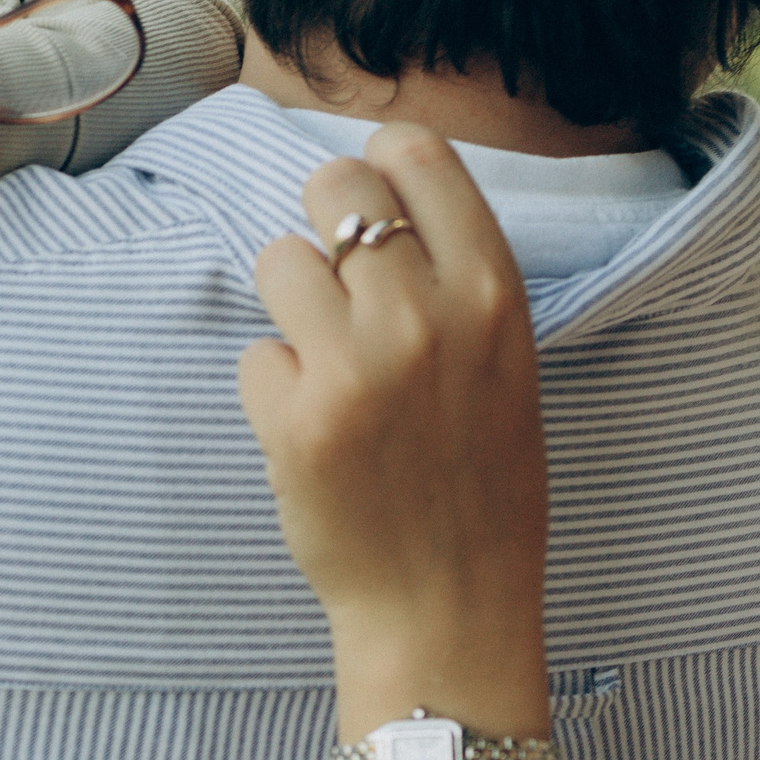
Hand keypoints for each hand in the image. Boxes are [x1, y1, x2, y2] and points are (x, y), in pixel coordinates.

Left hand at [237, 123, 551, 742]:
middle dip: (323, 224)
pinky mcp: (297, 418)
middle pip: (334, 187)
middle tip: (338, 283)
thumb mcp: (505, 362)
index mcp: (491, 294)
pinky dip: (273, 389)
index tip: (374, 203)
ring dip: (290, 307)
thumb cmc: (478, 479)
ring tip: (328, 367)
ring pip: (279, 259)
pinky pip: (254, 354)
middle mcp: (427, 316)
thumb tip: (379, 183)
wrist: (449, 605)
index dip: (381, 168)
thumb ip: (453, 276)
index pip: (418, 154)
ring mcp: (358, 366)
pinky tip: (315, 433)